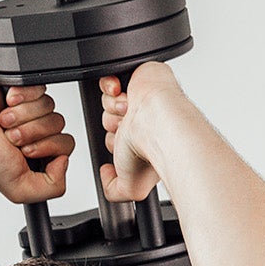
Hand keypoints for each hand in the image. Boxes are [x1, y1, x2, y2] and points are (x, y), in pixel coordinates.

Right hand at [0, 79, 74, 203]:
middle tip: (9, 137)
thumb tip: (65, 160)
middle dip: (31, 131)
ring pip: (48, 104)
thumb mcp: (20, 189)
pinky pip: (38, 87)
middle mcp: (36, 131)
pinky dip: (21, 96)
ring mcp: (29, 110)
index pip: (66, 144)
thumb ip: (54, 186)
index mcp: (41, 153)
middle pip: (58, 123)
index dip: (47, 146)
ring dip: (22, 115)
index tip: (24, 152)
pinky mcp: (20, 90)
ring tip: (2, 122)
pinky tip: (5, 104)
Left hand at [97, 61, 182, 202]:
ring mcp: (142, 97)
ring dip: (113, 107)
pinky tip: (122, 94)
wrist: (158, 122)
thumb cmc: (151, 148)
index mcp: (145, 139)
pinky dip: (110, 86)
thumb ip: (114, 190)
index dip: (114, 141)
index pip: (116, 138)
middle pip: (109, 118)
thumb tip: (106, 175)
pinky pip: (108, 77)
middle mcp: (145, 119)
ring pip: (107, 101)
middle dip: (113, 124)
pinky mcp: (137, 75)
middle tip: (127, 127)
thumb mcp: (131, 187)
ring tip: (129, 111)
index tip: (125, 144)